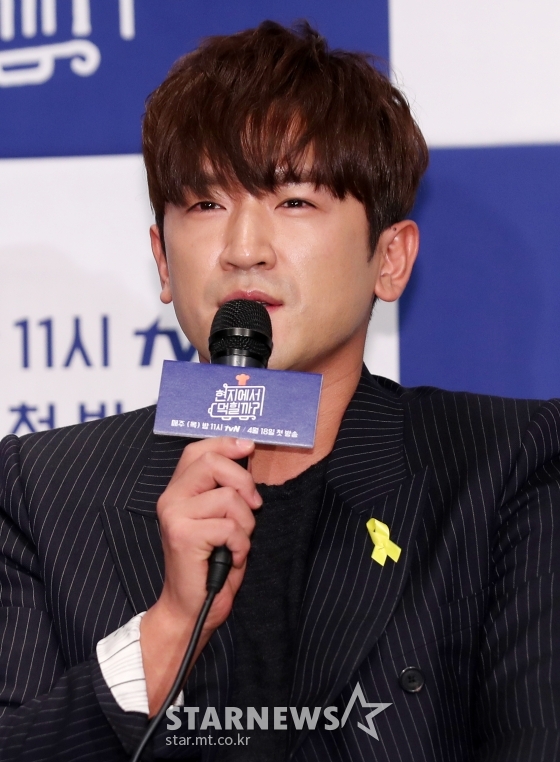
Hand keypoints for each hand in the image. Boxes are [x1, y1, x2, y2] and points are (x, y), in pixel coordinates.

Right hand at [140, 436, 261, 713]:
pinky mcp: (183, 535)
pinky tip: (231, 558)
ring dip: (245, 523)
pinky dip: (240, 544)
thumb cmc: (211, 564)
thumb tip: (248, 457)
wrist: (190, 608)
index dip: (225, 443)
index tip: (249, 447)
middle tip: (254, 506)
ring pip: (228, 498)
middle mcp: (171, 498)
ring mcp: (174, 516)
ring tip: (236, 543)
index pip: (198, 450)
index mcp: (178, 491)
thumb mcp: (220, 519)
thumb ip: (225, 490)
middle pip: (212, 462)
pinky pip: (229, 527)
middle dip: (243, 481)